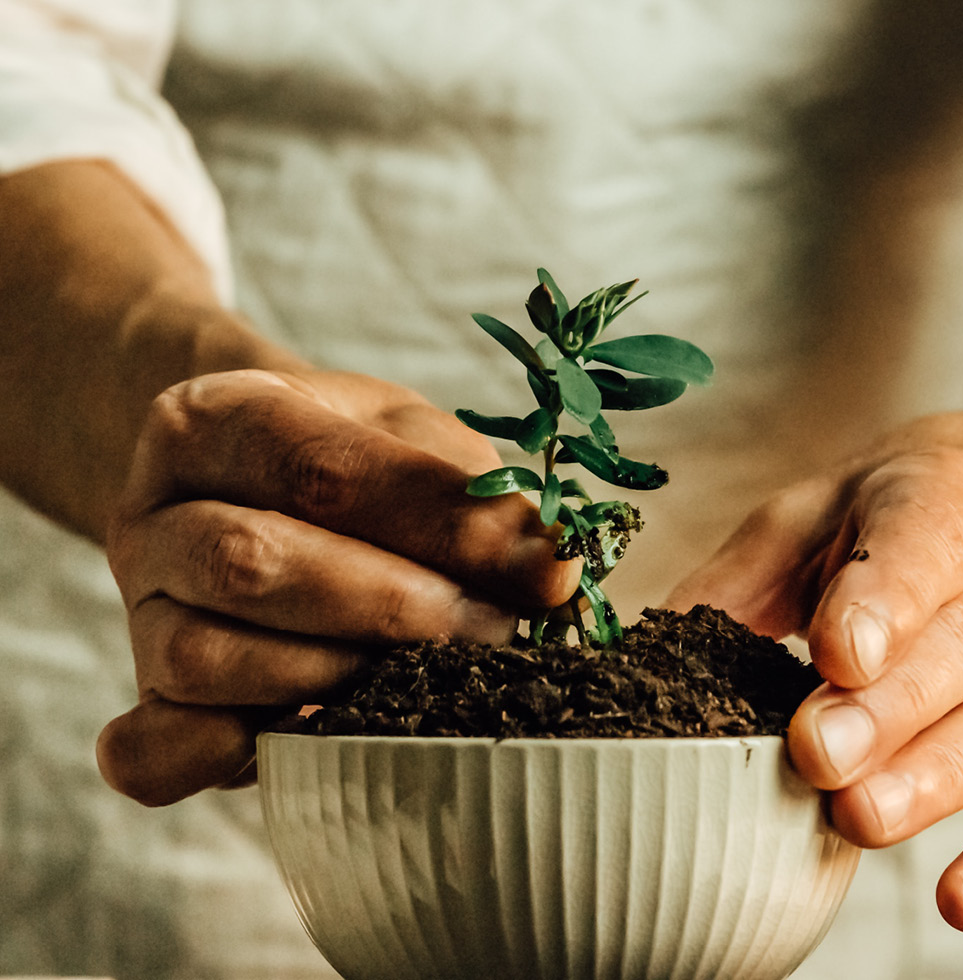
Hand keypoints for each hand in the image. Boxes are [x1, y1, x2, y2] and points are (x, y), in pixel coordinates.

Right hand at [98, 368, 577, 804]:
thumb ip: (473, 497)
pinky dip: (233, 756)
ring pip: (206, 658)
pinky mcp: (145, 698)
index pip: (319, 469)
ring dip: (333, 680)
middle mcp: (152, 514)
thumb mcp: (412, 440)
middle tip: (490, 630)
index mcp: (213, 419)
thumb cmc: (349, 463)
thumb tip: (552, 569)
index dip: (438, 526)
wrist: (254, 488)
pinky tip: (314, 738)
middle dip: (390, 608)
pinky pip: (157, 749)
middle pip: (251, 563)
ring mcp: (139, 612)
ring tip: (424, 679)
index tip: (541, 570)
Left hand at [668, 405, 962, 932]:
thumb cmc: (936, 504)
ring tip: (861, 818)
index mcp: (950, 505)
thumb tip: (650, 643)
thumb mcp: (832, 504)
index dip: (883, 605)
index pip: (925, 549)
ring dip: (933, 782)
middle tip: (817, 753)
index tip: (836, 654)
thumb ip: (747, 571)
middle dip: (888, 711)